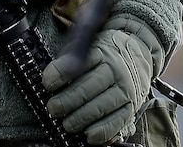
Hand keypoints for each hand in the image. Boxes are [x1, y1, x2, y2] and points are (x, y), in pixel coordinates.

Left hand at [43, 24, 159, 143]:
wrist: (135, 56)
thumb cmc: (100, 56)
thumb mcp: (83, 47)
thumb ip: (67, 60)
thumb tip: (49, 77)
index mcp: (100, 51)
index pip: (80, 61)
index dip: (61, 72)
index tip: (47, 83)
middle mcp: (115, 69)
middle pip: (89, 87)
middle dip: (67, 101)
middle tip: (53, 108)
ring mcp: (125, 89)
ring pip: (101, 106)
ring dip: (81, 118)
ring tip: (66, 124)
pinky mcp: (132, 106)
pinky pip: (117, 122)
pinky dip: (102, 131)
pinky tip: (88, 135)